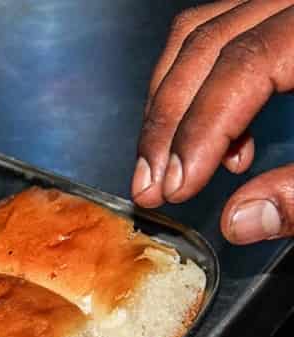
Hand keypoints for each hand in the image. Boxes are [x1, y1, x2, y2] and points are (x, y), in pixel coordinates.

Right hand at [132, 1, 293, 243]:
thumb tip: (241, 221)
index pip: (241, 65)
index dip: (200, 129)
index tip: (176, 188)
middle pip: (205, 43)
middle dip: (167, 122)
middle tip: (149, 186)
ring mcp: (284, 2)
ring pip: (201, 31)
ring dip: (169, 101)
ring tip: (165, 165)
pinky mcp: (279, 18)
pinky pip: (222, 32)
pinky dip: (199, 84)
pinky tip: (218, 141)